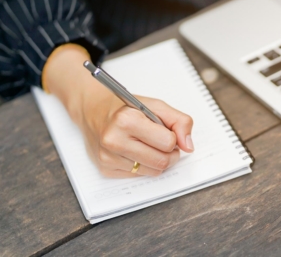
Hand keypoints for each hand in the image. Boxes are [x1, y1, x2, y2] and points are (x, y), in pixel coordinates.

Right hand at [44, 44, 193, 177]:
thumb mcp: (156, 105)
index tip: (166, 131)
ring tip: (149, 145)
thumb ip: (179, 121)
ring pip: (152, 172)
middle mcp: (114, 140)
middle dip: (169, 153)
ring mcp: (108, 157)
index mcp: (126, 120)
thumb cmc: (125, 107)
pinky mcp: (105, 169)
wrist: (92, 110)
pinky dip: (143, 165)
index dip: (173, 137)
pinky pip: (138, 176)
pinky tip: (135, 151)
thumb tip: (188, 146)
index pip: (168, 142)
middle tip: (164, 142)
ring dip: (157, 160)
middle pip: (161, 161)